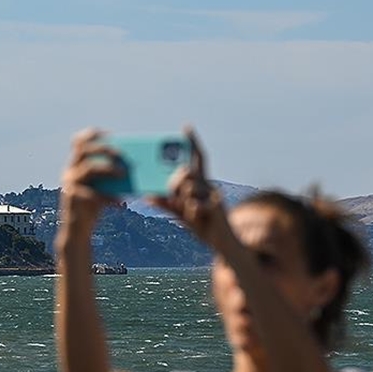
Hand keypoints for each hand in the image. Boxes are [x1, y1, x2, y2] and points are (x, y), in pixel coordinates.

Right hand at [57, 128, 120, 247]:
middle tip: (123, 155)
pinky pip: (93, 193)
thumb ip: (110, 175)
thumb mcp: (103, 187)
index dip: (94, 135)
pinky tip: (121, 204)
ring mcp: (69, 184)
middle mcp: (70, 171)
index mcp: (76, 165)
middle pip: (84, 149)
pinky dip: (109, 197)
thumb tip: (134, 165)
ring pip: (88, 167)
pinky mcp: (72, 198)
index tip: (112, 136)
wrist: (79, 231)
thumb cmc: (94, 206)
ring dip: (109, 169)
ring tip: (125, 175)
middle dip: (105, 148)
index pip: (79, 141)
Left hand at [148, 126, 226, 245]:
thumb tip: (148, 196)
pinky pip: (197, 206)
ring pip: (190, 187)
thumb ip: (167, 205)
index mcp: (202, 184)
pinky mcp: (217, 210)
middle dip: (174, 181)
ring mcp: (214, 197)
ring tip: (188, 210)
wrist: (224, 244)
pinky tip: (195, 215)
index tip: (186, 127)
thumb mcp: (182, 215)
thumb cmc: (203, 226)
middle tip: (172, 195)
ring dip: (183, 199)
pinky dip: (192, 211)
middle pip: (188, 171)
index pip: (198, 158)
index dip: (193, 143)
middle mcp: (209, 187)